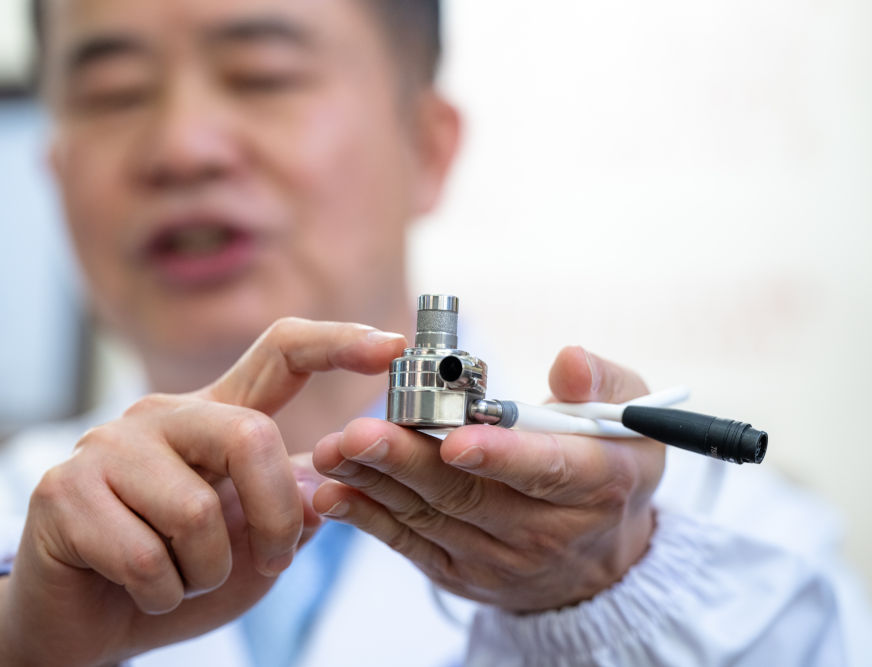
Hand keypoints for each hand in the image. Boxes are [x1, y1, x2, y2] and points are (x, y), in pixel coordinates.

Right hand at [0, 319, 405, 665]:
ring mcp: (106, 447)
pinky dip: (162, 596)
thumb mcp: (253, 549)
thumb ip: (290, 512)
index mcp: (213, 419)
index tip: (392, 345)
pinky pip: (145, 556)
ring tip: (181, 579)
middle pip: (249, 435)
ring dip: (207, 571)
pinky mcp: (63, 491)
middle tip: (269, 561)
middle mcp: (160, 417)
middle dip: (274, 516)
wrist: (82, 624)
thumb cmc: (174, 577)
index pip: (278, 354)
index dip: (336, 343)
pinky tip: (142, 591)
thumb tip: (319, 485)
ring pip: (197, 511)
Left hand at [312, 346, 664, 612]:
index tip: (457, 441)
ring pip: (430, 516)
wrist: (598, 559)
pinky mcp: (458, 569)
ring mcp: (497, 557)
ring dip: (376, 482)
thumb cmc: (610, 465)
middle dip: (410, 462)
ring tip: (335, 450)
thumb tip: (568, 361)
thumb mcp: (631, 417)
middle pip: (470, 494)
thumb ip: (602, 383)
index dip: (503, 456)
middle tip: (362, 433)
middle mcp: (545, 531)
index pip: (549, 471)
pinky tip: (333, 491)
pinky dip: (368, 518)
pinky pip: (408, 542)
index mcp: (595, 484)